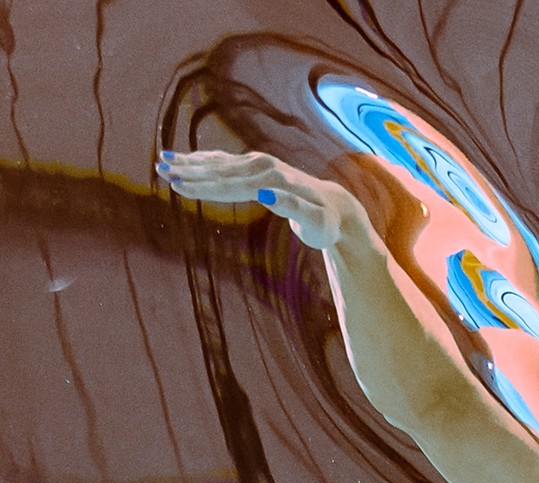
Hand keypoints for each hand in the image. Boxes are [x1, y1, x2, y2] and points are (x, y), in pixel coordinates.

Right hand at [156, 150, 368, 250]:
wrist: (335, 206)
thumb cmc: (326, 223)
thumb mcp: (316, 223)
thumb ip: (293, 208)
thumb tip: (265, 196)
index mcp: (275, 182)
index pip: (234, 185)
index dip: (205, 187)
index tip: (179, 186)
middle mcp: (266, 168)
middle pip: (222, 171)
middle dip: (190, 171)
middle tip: (159, 170)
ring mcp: (261, 164)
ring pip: (220, 163)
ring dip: (190, 162)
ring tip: (162, 160)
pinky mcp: (257, 166)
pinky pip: (225, 161)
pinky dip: (203, 160)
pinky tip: (182, 158)